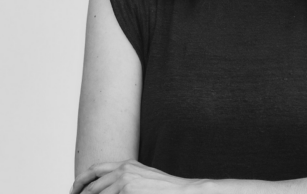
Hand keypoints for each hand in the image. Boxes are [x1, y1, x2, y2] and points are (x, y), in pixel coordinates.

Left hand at [70, 159, 207, 193]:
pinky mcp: (128, 189)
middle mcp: (124, 169)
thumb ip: (125, 184)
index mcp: (127, 165)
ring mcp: (125, 179)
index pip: (95, 170)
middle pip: (91, 183)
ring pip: (96, 193)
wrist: (182, 192)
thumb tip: (109, 190)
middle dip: (79, 193)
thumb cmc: (164, 191)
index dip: (81, 181)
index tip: (74, 191)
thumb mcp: (142, 181)